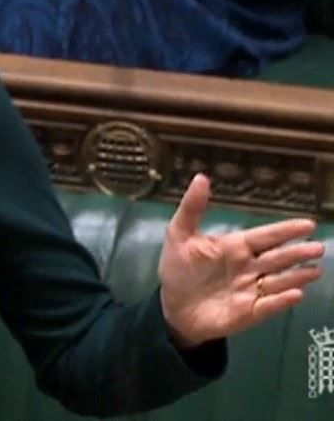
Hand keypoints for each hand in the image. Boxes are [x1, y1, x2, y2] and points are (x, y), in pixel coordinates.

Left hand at [158, 174, 324, 348]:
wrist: (171, 307)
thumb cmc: (179, 269)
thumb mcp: (179, 235)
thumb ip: (192, 208)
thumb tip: (201, 177)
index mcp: (236, 247)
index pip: (265, 236)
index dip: (285, 231)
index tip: (308, 224)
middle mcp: (249, 267)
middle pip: (278, 258)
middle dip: (297, 253)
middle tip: (318, 247)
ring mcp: (251, 290)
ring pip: (279, 281)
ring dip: (297, 276)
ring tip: (315, 270)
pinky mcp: (248, 312)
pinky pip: (268, 306)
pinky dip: (281, 301)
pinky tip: (295, 294)